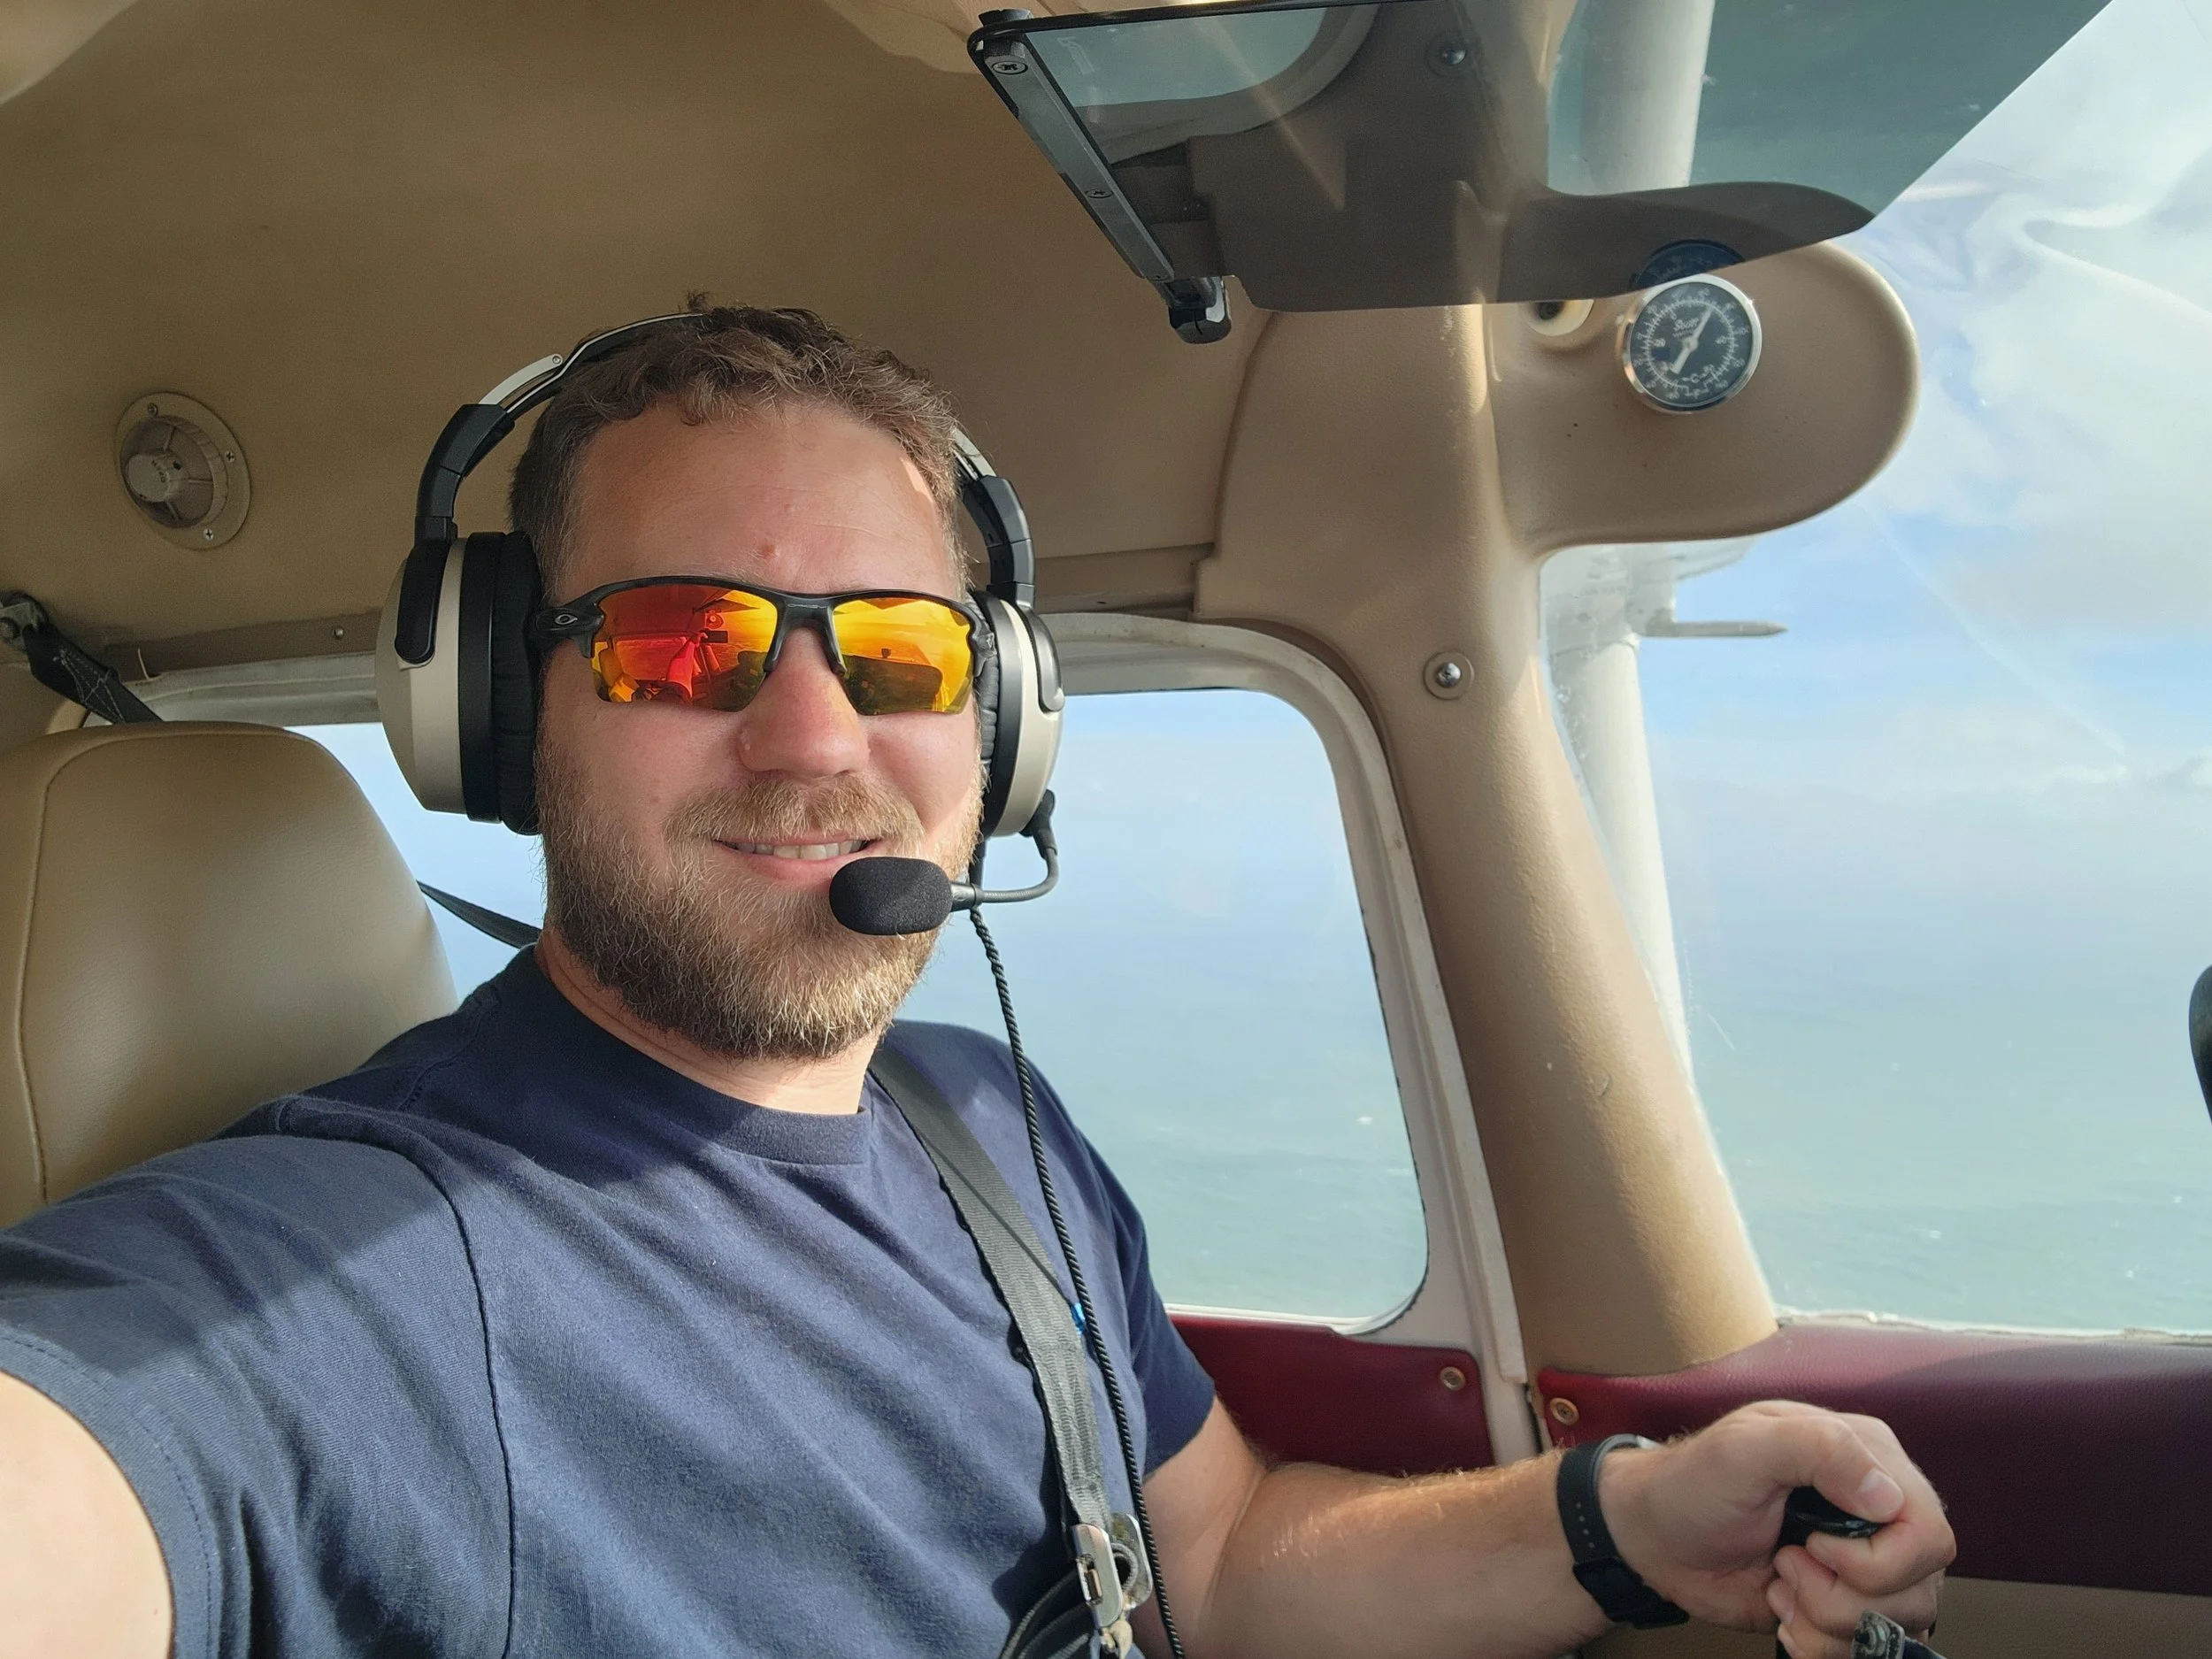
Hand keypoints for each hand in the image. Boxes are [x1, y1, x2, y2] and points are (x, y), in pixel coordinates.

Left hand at [1597, 1401, 1952, 1658]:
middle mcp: (1878, 1509)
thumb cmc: (1693, 1481)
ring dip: (1827, 1620)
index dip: (1881, 1559)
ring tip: (1781, 1582)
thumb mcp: (1744, 1448)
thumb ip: (1818, 1449)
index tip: (1815, 1547)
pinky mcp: (1844, 1602)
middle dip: (1845, 1596)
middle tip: (1787, 1563)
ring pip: (1896, 1623)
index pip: (1928, 1530)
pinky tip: (1784, 1613)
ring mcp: (1865, 1561)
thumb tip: (1886, 1495)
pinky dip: (1821, 1644)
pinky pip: (1866, 1646)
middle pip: (1918, 1587)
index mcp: (1869, 1456)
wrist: (1656, 1538)